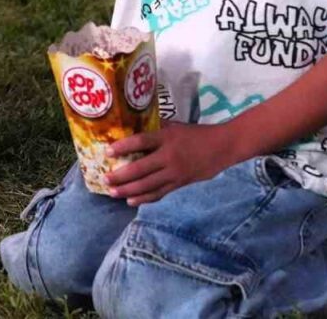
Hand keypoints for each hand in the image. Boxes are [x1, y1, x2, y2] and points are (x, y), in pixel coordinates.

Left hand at [105, 122, 237, 204]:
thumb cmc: (196, 134)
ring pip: (147, 185)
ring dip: (128, 190)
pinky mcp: (179, 184)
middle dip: (120, 175)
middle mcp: (168, 156)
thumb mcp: (175, 126)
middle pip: (140, 168)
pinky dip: (144, 198)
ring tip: (113, 192)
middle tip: (105, 179)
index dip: (123, 147)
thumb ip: (156, 128)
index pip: (140, 142)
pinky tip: (131, 201)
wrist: (222, 147)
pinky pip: (159, 193)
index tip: (108, 152)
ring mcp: (174, 172)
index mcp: (166, 137)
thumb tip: (134, 126)